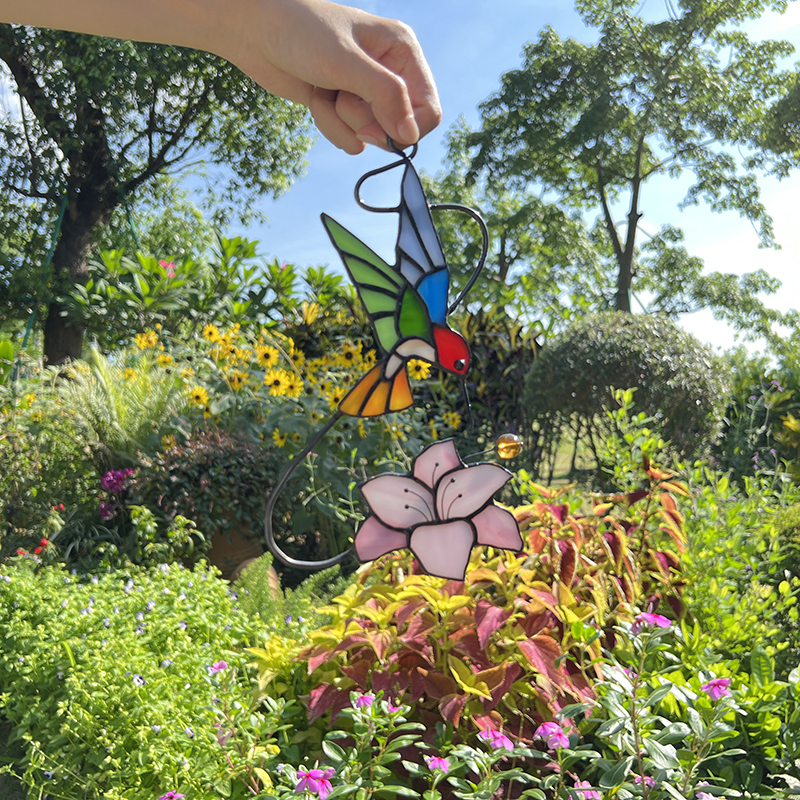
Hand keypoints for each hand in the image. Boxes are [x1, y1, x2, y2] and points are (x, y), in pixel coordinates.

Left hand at [229, 0, 441, 152]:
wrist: (253, 30)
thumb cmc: (300, 33)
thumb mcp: (346, 63)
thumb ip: (385, 96)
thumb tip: (411, 136)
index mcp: (402, 52)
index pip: (428, 109)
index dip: (405, 127)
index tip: (375, 128)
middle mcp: (390, 72)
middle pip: (400, 128)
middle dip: (366, 122)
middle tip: (343, 101)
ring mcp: (366, 92)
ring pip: (372, 136)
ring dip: (342, 122)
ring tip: (325, 90)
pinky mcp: (345, 107)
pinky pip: (350, 139)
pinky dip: (329, 126)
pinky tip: (315, 99)